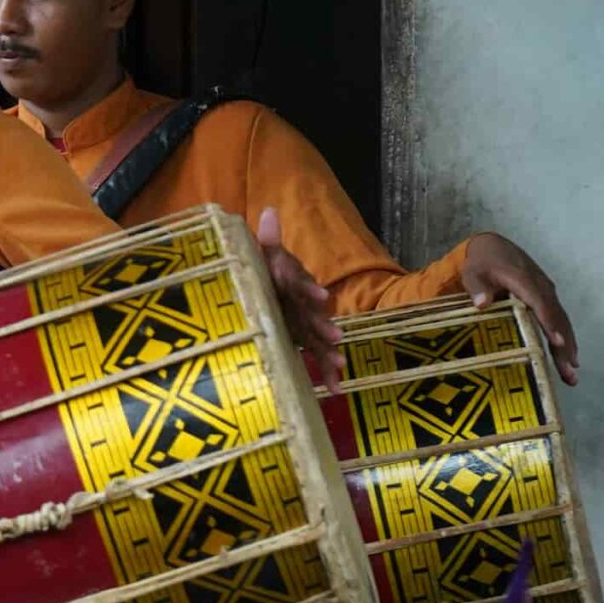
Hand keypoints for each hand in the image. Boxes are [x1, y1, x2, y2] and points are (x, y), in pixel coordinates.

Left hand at [256, 206, 342, 388]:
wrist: (270, 286)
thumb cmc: (266, 269)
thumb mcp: (264, 255)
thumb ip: (268, 239)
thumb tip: (269, 211)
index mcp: (294, 281)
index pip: (301, 283)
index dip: (310, 288)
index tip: (321, 296)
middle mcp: (304, 303)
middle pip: (315, 314)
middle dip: (324, 326)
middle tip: (335, 337)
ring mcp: (306, 323)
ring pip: (320, 339)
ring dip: (329, 353)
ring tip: (339, 368)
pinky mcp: (304, 341)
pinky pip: (317, 357)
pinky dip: (326, 375)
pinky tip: (335, 391)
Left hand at [462, 232, 578, 384]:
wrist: (495, 247)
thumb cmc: (483, 263)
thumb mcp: (473, 272)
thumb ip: (476, 286)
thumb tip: (482, 302)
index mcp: (524, 280)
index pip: (539, 303)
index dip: (549, 322)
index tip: (558, 342)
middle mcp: (541, 287)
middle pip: (556, 317)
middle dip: (564, 345)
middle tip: (569, 370)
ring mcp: (547, 293)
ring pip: (561, 321)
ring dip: (568, 347)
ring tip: (571, 374)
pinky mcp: (547, 299)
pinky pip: (558, 320)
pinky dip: (565, 339)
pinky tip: (569, 359)